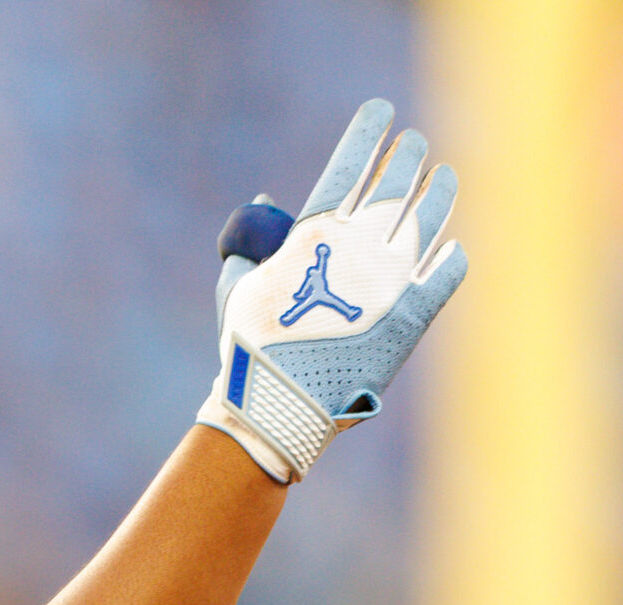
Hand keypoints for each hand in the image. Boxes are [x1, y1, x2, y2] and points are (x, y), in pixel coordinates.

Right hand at [197, 99, 466, 482]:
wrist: (280, 406)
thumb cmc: (249, 348)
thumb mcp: (239, 287)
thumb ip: (257, 242)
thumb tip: (268, 202)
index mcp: (315, 235)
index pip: (351, 166)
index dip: (368, 134)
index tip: (382, 112)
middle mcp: (362, 247)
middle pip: (397, 184)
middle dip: (406, 157)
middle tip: (413, 145)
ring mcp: (394, 279)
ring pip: (428, 219)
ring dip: (438, 192)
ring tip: (444, 177)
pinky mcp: (415, 315)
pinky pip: (446, 273)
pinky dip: (451, 256)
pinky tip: (452, 246)